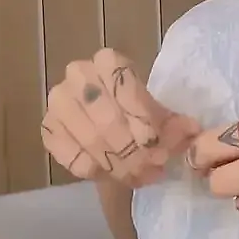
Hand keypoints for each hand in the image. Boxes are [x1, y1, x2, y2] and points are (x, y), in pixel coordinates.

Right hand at [41, 49, 198, 186]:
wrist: (106, 124)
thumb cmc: (135, 113)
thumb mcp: (158, 114)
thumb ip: (173, 123)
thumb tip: (191, 132)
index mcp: (108, 61)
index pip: (126, 90)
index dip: (144, 122)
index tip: (159, 147)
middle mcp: (78, 74)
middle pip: (107, 120)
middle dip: (135, 151)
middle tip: (154, 167)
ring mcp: (58, 102)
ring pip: (90, 140)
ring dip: (119, 165)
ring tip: (141, 176)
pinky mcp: (48, 129)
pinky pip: (72, 157)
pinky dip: (97, 170)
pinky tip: (114, 175)